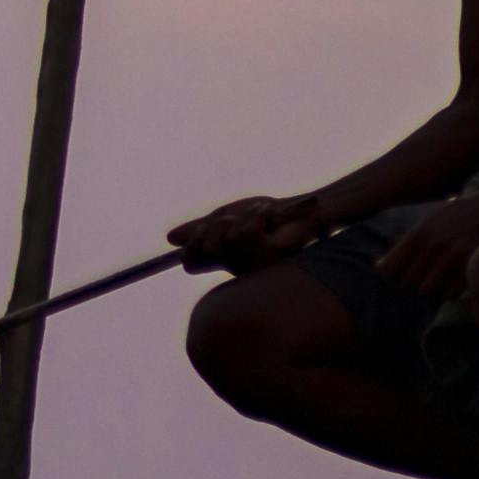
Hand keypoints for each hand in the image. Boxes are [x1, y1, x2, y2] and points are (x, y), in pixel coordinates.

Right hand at [168, 193, 316, 270]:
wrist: (307, 211)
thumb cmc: (271, 217)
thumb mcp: (230, 218)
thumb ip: (203, 227)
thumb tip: (171, 239)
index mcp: (225, 260)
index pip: (190, 263)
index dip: (189, 244)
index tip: (203, 225)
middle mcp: (237, 267)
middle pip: (204, 249)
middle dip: (217, 224)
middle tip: (236, 216)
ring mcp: (255, 264)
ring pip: (224, 237)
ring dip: (241, 216)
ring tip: (261, 214)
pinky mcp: (272, 255)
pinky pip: (244, 231)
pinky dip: (255, 214)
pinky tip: (270, 214)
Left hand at [375, 182, 478, 293]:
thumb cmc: (462, 213)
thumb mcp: (431, 219)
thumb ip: (407, 242)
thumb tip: (379, 267)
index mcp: (419, 233)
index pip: (391, 267)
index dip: (395, 273)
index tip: (404, 271)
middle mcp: (433, 246)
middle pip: (407, 281)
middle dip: (413, 281)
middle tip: (424, 276)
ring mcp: (452, 258)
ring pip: (426, 290)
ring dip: (431, 287)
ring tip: (440, 280)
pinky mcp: (471, 267)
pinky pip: (448, 293)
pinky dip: (449, 291)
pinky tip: (455, 282)